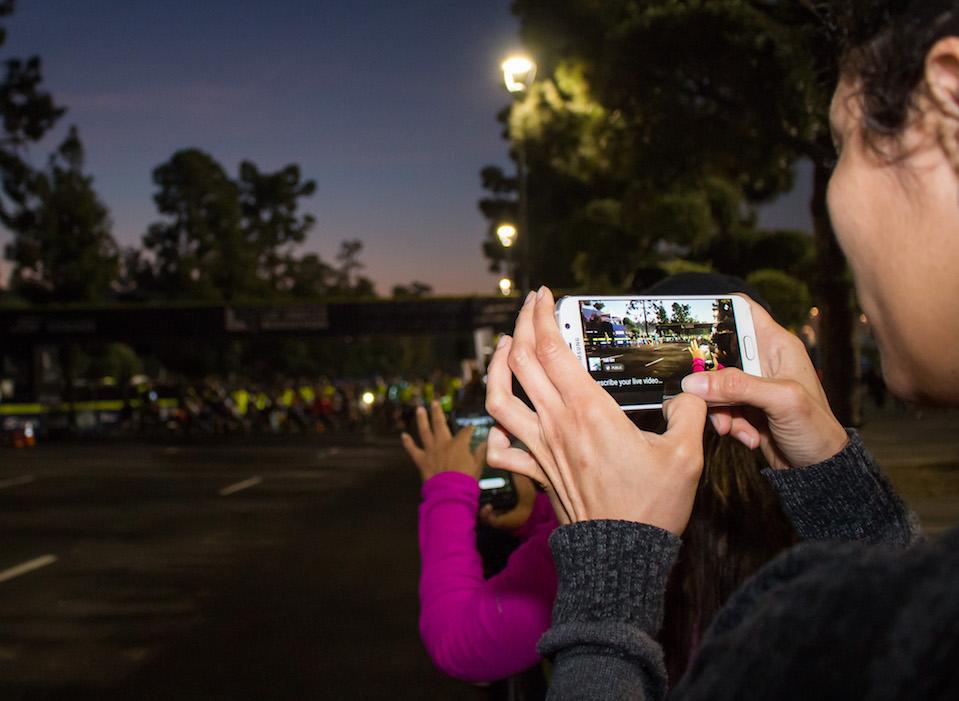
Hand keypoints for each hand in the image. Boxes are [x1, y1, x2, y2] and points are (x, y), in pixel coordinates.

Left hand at [401, 401, 485, 481]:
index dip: (469, 429)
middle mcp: (443, 444)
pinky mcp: (422, 460)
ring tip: (419, 409)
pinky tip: (403, 435)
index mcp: (458, 444)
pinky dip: (408, 443)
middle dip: (437, 412)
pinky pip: (413, 450)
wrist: (450, 493)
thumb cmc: (466, 480)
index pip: (465, 432)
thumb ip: (481, 452)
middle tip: (434, 402)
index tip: (471, 428)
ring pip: (425, 431)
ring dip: (421, 419)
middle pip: (440, 424)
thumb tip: (487, 442)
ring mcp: (431, 451)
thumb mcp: (478, 465)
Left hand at [485, 287, 707, 533]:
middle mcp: (556, 424)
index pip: (552, 349)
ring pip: (498, 399)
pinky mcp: (537, 474)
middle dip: (520, 325)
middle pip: (520, 362)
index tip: (544, 294)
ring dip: (495, 368)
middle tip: (529, 306)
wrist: (621, 557)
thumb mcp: (685, 454)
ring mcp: (540, 449)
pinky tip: (502, 420)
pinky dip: (495, 432)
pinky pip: (502, 451)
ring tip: (505, 347)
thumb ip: (688, 413)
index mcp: (588, 411)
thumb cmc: (652, 507)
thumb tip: (689, 391)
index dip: (542, 315)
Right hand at [680, 296, 847, 468]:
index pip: (742, 310)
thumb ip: (738, 386)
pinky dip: (724, 422)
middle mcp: (762, 360)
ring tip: (731, 427)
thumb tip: (695, 383)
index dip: (716, 310)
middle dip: (706, 375)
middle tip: (701, 394)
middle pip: (717, 351)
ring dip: (716, 407)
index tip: (690, 323)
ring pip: (713, 383)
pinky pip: (718, 406)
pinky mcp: (743, 407)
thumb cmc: (816, 429)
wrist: (818, 470)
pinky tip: (744, 436)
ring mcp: (751, 385)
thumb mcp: (780, 401)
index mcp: (777, 345)